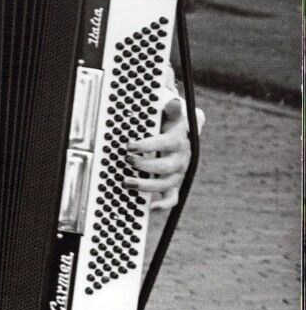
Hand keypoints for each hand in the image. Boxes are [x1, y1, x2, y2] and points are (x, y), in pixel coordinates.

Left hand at [128, 96, 199, 210]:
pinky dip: (163, 204)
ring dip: (146, 186)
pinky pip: (172, 197)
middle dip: (144, 166)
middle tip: (126, 160)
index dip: (148, 146)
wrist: (182, 131)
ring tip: (127, 182)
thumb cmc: (171, 122)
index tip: (130, 145)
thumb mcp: (172, 112)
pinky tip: (150, 207)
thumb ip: (172, 108)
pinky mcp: (174, 182)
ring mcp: (178, 172)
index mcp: (179, 140)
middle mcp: (181, 158)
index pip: (166, 144)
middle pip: (165, 167)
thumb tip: (174, 102)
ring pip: (166, 184)